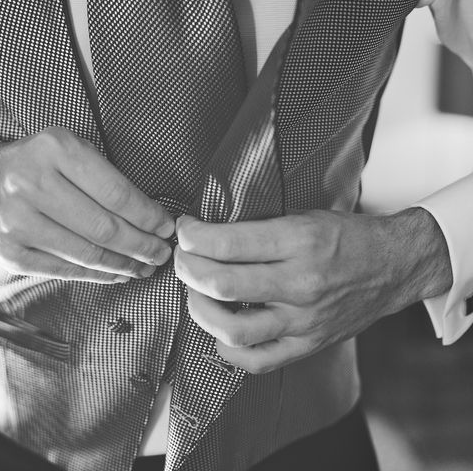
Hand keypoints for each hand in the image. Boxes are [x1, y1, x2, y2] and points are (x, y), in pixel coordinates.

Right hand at [0, 128, 174, 282]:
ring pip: (88, 253)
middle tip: (162, 253)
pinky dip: (98, 275)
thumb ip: (102, 177)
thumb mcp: (64, 151)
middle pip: (105, 227)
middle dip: (142, 245)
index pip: (116, 192)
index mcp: (54, 149)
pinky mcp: (10, 253)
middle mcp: (32, 183)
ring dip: (124, 264)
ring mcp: (17, 222)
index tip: (166, 227)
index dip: (148, 216)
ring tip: (145, 267)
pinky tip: (117, 273)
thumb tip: (150, 217)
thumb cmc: (32, 166)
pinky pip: (65, 270)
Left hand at [174, 209, 451, 373]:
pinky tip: (221, 331)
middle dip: (187, 269)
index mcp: (299, 241)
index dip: (192, 237)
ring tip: (197, 294)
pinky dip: (229, 349)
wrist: (395, 266)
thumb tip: (205, 236)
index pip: (227, 243)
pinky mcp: (309, 345)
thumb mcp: (303, 217)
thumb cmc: (346, 237)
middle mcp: (301, 283)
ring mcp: (304, 320)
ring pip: (233, 329)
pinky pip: (258, 361)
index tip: (184, 231)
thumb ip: (257, 229)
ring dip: (200, 310)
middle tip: (183, 260)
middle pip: (221, 284)